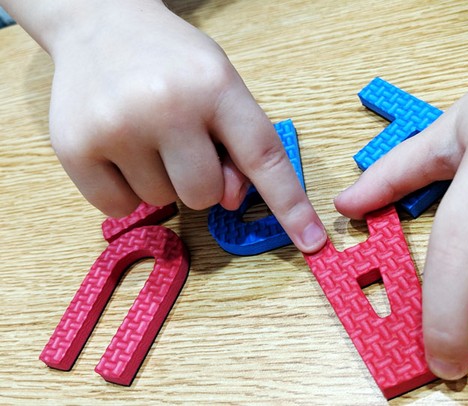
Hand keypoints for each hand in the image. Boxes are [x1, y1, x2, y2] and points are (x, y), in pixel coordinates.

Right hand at [44, 1, 325, 251]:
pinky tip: (120, 150)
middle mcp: (166, 107)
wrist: (99, 21)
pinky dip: (126, 191)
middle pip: (205, 195)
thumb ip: (238, 143)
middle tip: (182, 141)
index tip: (312, 243)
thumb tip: (233, 201)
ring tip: (147, 135)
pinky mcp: (74, 148)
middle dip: (202, 180)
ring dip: (162, 180)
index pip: (263, 157)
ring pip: (162, 202)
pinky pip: (118, 208)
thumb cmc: (173, 61)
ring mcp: (116, 128)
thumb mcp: (220, 86)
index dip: (291, 205)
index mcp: (215, 86)